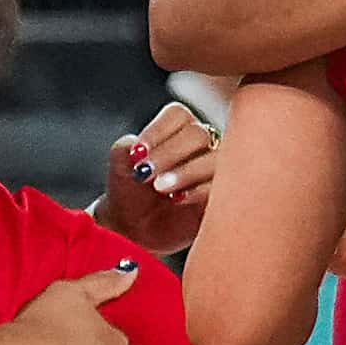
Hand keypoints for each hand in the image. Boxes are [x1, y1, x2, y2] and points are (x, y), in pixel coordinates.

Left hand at [94, 103, 219, 254]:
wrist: (134, 229)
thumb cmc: (130, 190)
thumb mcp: (120, 164)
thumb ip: (128, 147)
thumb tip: (141, 150)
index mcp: (177, 129)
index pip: (178, 115)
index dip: (157, 131)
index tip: (137, 153)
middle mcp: (201, 145)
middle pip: (198, 134)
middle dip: (169, 153)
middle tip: (146, 173)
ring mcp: (215, 170)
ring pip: (217, 158)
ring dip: (187, 171)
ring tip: (160, 187)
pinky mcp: (223, 195)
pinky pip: (225, 186)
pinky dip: (200, 190)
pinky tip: (178, 199)